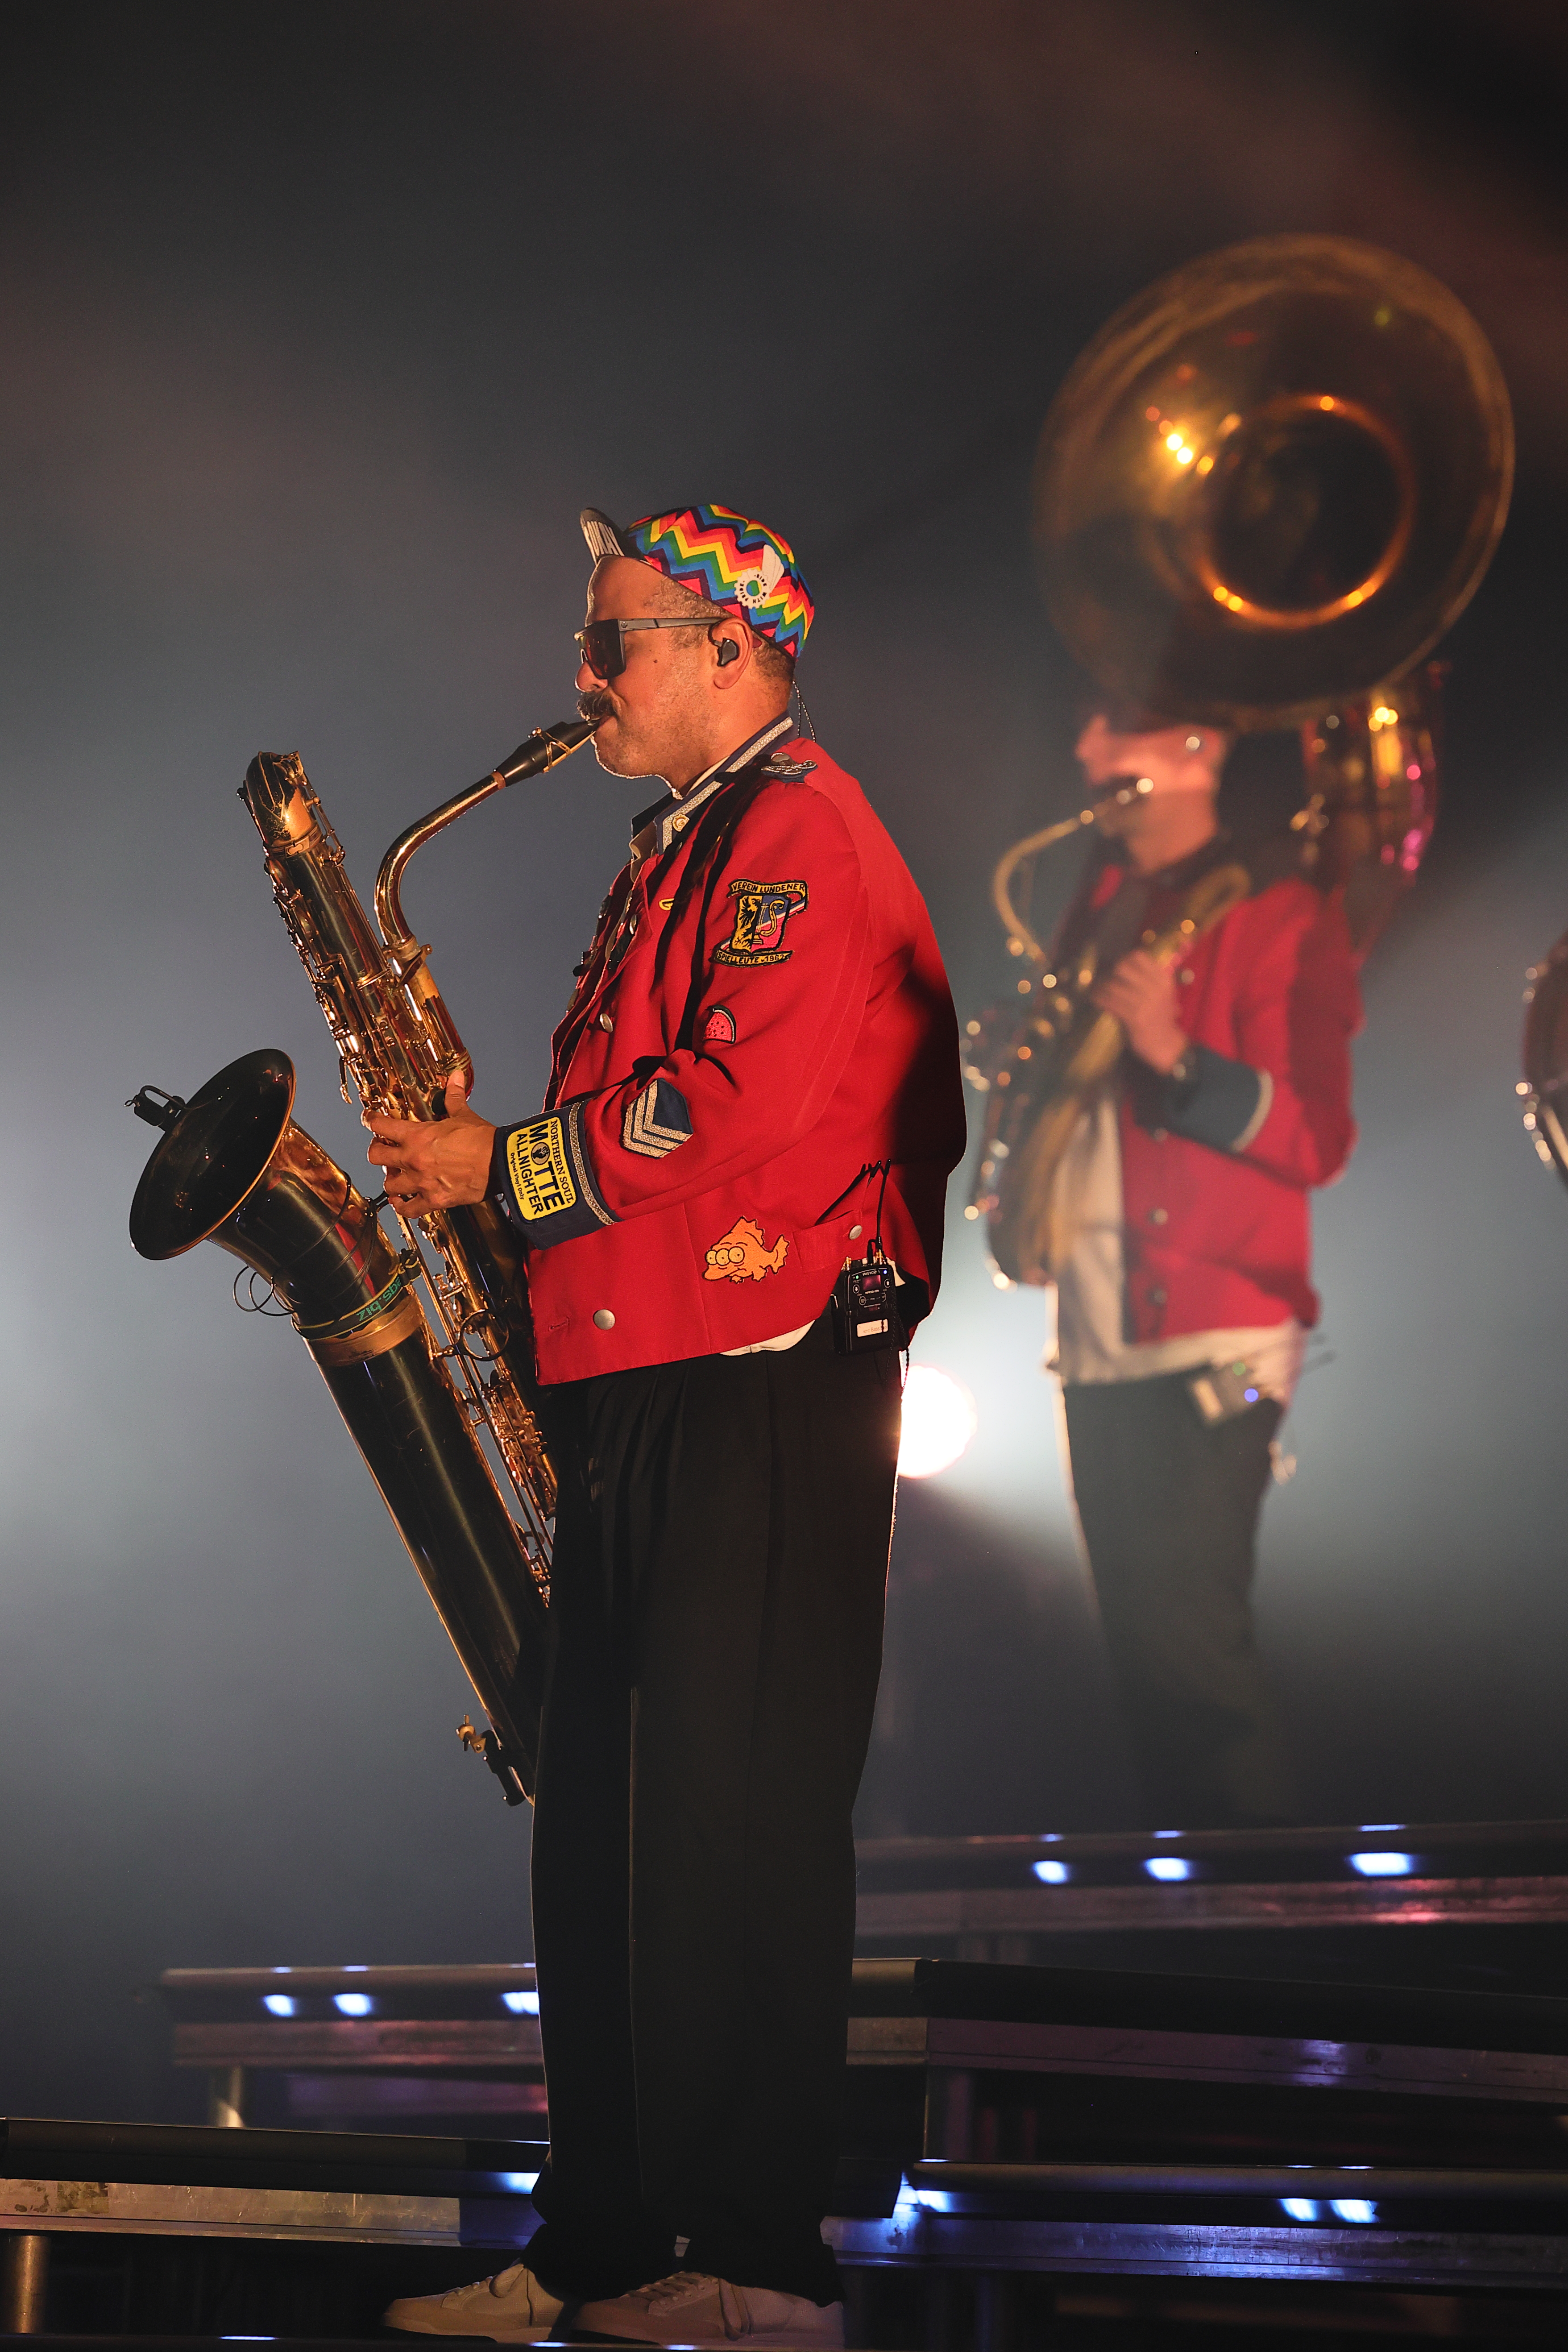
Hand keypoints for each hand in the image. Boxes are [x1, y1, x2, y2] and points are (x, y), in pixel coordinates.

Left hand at [366, 1070, 496, 1215]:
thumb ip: (453, 1097)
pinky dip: (402, 1207)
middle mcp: (414, 1160)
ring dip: (390, 1179)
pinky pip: (409, 1209)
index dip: (371, 1121)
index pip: (382, 1126)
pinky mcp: (434, 1200)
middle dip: (376, 1151)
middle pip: (376, 1156)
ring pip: (389, 1185)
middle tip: (380, 1149)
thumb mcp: (464, 1115)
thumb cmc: (483, 1140)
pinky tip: (400, 1203)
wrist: (500, 1164)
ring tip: (394, 1176)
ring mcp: (422, 1182)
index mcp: (418, 1136)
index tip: (369, 1120)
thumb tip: (455, 1078)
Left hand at [1091, 950, 1188, 1073]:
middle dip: (1111, 972)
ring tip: (1097, 990)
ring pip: (1113, 985)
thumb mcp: (1164, 995)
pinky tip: (1096, 999)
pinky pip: (1110, 1002)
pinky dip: (1100, 999)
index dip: (1125, 959)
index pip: (1139, 956)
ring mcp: (1145, 1002)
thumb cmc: (1161, 1018)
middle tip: (1106, 978)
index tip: (1118, 967)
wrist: (1167, 1045)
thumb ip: (1151, 980)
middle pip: (1123, 967)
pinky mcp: (1134, 1017)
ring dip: (1102, 987)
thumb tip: (1129, 963)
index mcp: (1163, 979)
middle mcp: (1155, 988)